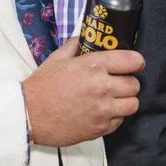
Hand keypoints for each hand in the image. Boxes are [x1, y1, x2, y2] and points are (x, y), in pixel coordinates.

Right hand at [21, 37, 144, 147]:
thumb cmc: (41, 87)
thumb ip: (74, 46)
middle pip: (135, 85)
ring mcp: (102, 110)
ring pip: (132, 104)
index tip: (135, 65)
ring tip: (114, 100)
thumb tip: (83, 37)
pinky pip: (120, 121)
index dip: (137, 62)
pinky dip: (114, 117)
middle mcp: (102, 87)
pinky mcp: (99, 128)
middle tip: (119, 84)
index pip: (132, 61)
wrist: (27, 115)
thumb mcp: (57, 59)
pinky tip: (102, 113)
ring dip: (125, 101)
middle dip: (128, 83)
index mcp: (94, 66)